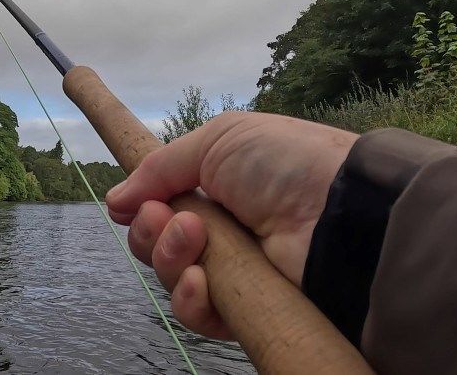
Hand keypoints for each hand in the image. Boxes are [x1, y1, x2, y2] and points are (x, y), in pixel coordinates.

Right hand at [104, 111, 355, 338]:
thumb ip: (159, 167)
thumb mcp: (217, 140)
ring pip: (171, 277)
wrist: (341, 213)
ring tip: (196, 238)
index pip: (160, 204)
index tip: (124, 206)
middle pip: (155, 242)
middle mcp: (222, 228)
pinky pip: (199, 315)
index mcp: (216, 186)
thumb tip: (115, 200)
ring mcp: (234, 269)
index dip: (141, 207)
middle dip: (149, 230)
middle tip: (167, 217)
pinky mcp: (247, 308)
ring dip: (168, 257)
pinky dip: (190, 299)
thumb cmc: (286, 164)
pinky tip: (201, 280)